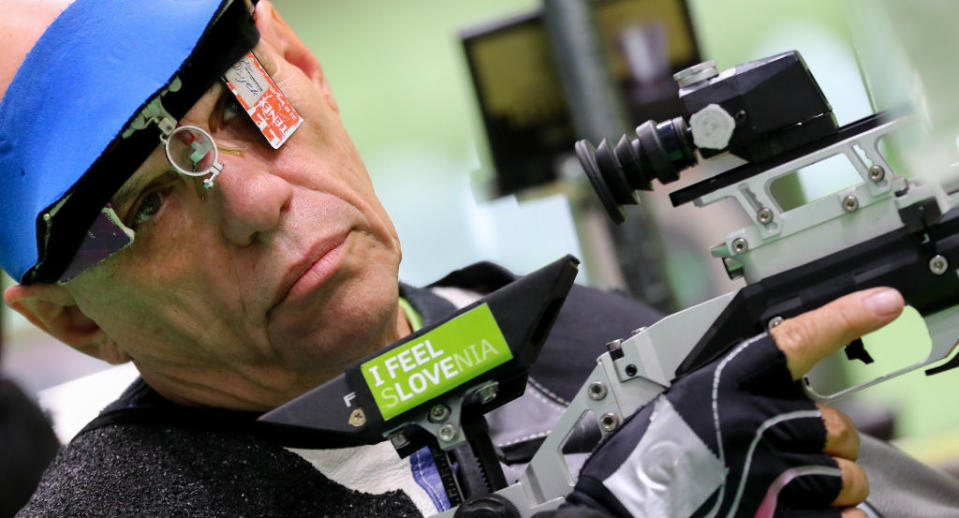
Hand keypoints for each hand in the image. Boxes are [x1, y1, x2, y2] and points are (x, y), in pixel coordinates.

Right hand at [565, 287, 903, 517]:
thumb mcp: (681, 402)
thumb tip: (786, 393)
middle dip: (824, 445)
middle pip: (833, 424)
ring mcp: (769, 471)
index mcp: (724, 384)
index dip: (844, 318)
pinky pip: (841, 517)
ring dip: (829, 486)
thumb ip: (735, 392)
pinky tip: (804, 511)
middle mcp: (752, 422)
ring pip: (844, 475)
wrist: (623, 509)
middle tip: (792, 456)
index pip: (795, 340)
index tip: (883, 304)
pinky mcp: (778, 514)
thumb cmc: (644, 460)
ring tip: (789, 490)